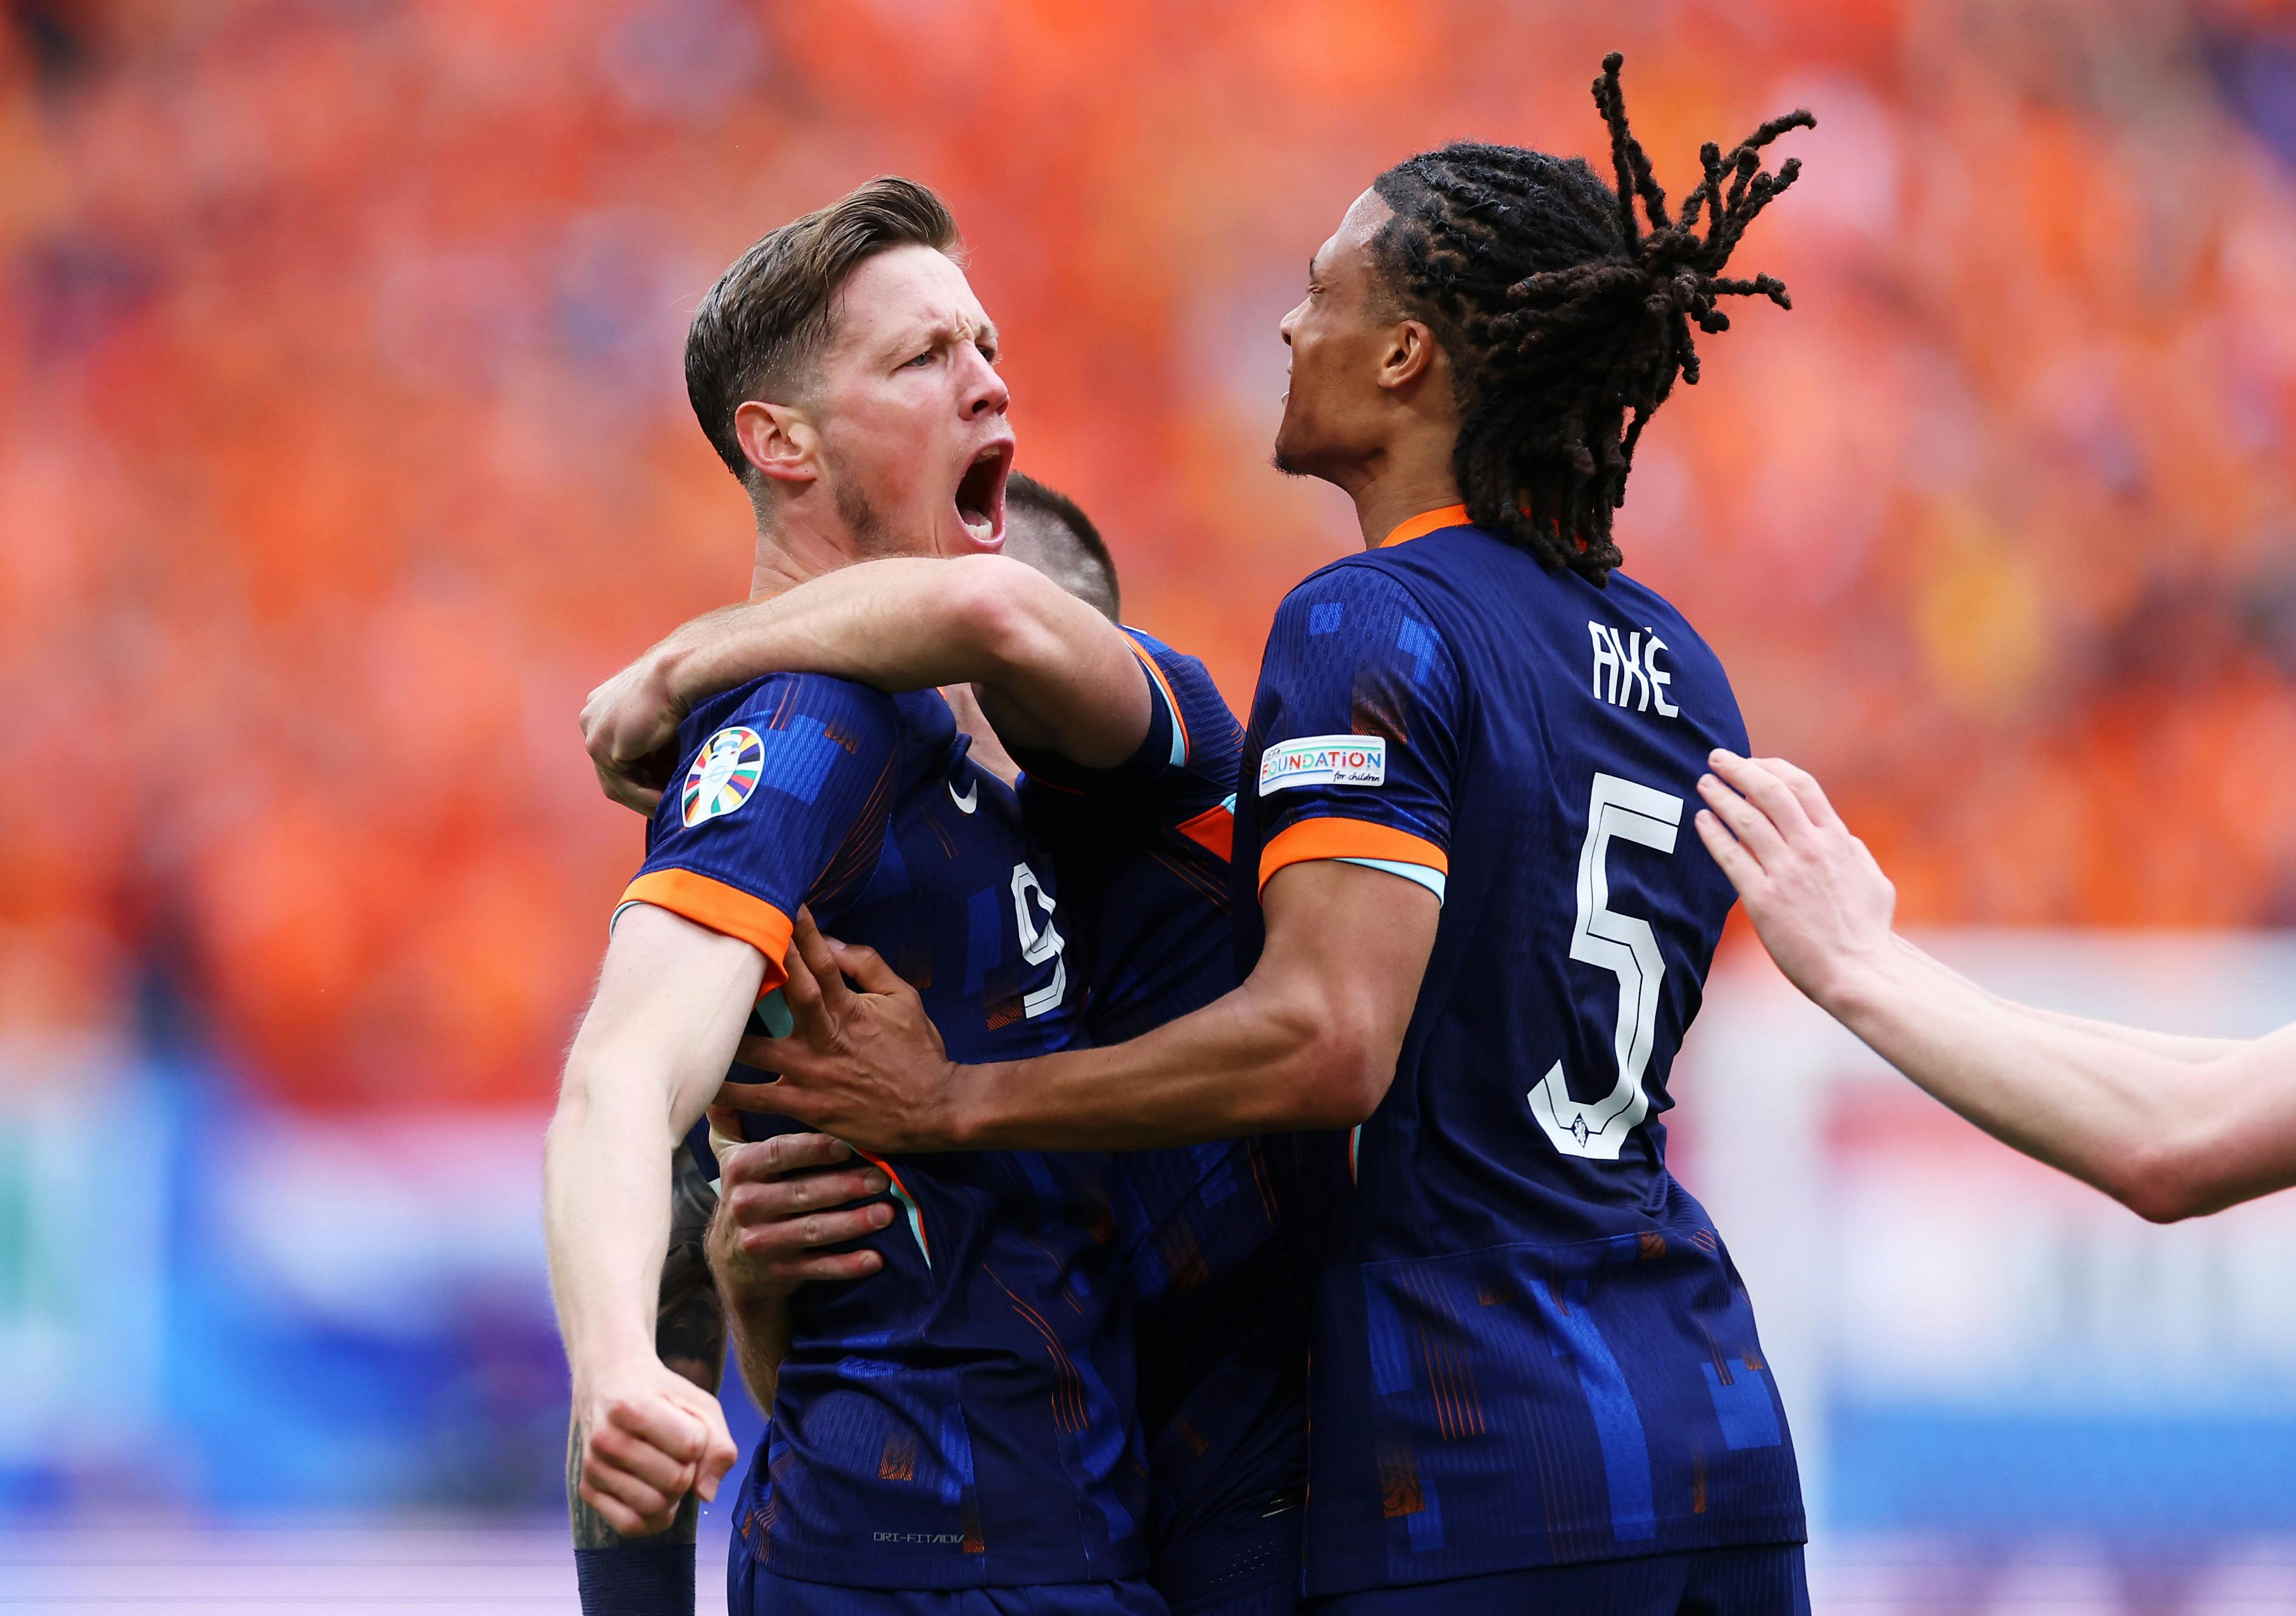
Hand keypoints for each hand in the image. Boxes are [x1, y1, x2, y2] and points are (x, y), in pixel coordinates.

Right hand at [571, 1356, 737, 1537]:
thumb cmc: (662, 1395)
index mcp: (630, 1407)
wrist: (610, 1385)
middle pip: (675, 1482)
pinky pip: (630, 1525)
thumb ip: (718, 1445)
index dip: (701, 1440)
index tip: (687, 1427)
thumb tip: (707, 1494)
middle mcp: (605, 1439)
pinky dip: (653, 1518)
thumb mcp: (699, 1404)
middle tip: (678, 1453)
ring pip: (653, 1508)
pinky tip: (656, 1494)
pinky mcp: (587, 1490)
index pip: (691, 1446)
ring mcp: (592, 1467)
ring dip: (673, 1497)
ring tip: (667, 1471)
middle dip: (689, 1471)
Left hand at [581, 651, 685, 815]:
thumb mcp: (661, 717)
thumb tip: (668, 772)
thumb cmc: (679, 686)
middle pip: (611, 768)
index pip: (615, 748)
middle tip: (663, 803)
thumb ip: (656, 742)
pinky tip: (666, 804)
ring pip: (615, 781)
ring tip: (668, 810)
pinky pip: (623, 785)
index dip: (640, 770)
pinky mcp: (604, 749)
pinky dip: (645, 797)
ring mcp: (593, 735)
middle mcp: (590, 719)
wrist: (676, 673)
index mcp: (600, 706)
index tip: (663, 784)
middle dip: (639, 788)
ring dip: (642, 799)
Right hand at [706, 1125, 895, 1302]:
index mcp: (740, 1170)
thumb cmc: (747, 1195)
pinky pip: (818, 1268)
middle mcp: (747, 1206)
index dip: (812, 1149)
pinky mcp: (781, 1273)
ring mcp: (763, 1243)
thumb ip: (733, 1123)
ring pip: (813, 1231)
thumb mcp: (732, 1159)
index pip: (777, 1154)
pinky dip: (848, 1266)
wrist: (731, 1264)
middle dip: (844, 1186)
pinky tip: (875, 1259)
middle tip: (882, 1178)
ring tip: (887, 1213)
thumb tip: (720, 1083)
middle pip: (801, 1193)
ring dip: (852, 1223)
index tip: (846, 1143)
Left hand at [719, 909, 960, 1153]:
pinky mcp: (805, 1106)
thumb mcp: (903, 999)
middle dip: (763, 964)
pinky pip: (757, 1100)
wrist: (933, 1110)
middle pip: (789, 993)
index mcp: (850, 1009)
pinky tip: (701, 1082)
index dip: (801, 931)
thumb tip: (832, 942)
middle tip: (729, 940)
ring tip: (692, 1015)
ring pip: (757, 1050)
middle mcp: (825, 1038)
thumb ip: (867, 967)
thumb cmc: (918, 1052)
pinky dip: (728, 1093)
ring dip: (728, 1033)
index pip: (821, 961)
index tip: (781, 904)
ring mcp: (811, 1074)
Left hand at [1693, 750, 1897, 1008]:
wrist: (1859, 971)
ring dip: (1721, 796)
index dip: (1772, 767)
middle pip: (1769, 792)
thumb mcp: (1873, 880)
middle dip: (1740, 769)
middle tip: (1717, 757)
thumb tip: (1843, 837)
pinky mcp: (1763, 899)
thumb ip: (1854, 853)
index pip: (1802, 786)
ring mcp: (1786, 872)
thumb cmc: (1868, 932)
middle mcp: (1811, 849)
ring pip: (1746, 819)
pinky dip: (1713, 834)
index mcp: (1837, 840)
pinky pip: (1731, 857)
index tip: (1753, 761)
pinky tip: (1701, 820)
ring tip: (1703, 783)